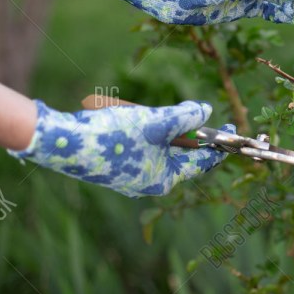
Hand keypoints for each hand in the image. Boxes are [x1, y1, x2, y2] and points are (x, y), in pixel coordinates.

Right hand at [9, 100, 232, 197]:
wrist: (61, 143)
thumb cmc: (112, 136)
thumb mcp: (156, 122)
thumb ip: (184, 117)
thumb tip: (206, 111)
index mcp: (163, 179)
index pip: (201, 162)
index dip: (218, 143)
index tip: (232, 127)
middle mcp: (149, 183)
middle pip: (179, 154)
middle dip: (183, 131)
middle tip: (190, 113)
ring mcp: (131, 176)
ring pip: (157, 147)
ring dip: (157, 127)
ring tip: (143, 114)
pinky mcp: (116, 166)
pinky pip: (138, 146)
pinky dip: (140, 130)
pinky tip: (128, 118)